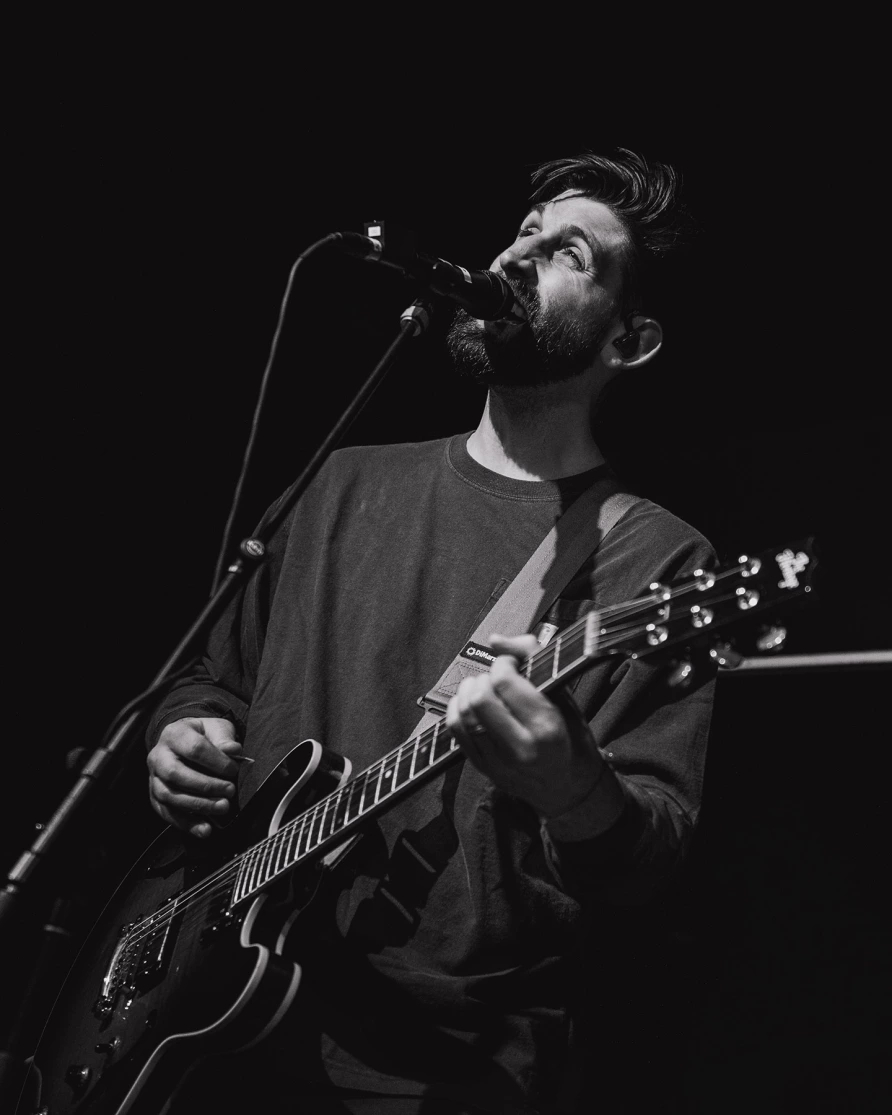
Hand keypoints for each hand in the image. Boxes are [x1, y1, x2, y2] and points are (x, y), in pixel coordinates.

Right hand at [147, 717, 241, 838]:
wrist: (184, 743)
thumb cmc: (203, 736)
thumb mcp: (216, 728)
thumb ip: (224, 739)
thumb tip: (232, 751)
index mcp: (174, 734)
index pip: (194, 748)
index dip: (216, 761)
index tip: (234, 770)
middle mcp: (158, 756)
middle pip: (175, 773)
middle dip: (206, 786)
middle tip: (230, 791)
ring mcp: (153, 777)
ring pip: (169, 795)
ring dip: (198, 806)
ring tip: (223, 808)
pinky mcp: (154, 796)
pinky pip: (166, 813)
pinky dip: (186, 823)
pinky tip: (205, 829)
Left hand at [446, 634, 609, 819]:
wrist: (569, 789)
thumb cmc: (571, 737)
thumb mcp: (565, 696)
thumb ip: (533, 659)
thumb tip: (496, 639)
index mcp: (546, 727)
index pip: (505, 681)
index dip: (504, 663)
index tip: (513, 665)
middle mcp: (520, 748)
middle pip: (479, 698)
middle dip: (484, 678)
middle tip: (497, 679)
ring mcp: (498, 762)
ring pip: (463, 714)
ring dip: (469, 692)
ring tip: (484, 689)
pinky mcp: (483, 769)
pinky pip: (456, 731)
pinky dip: (458, 709)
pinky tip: (471, 705)